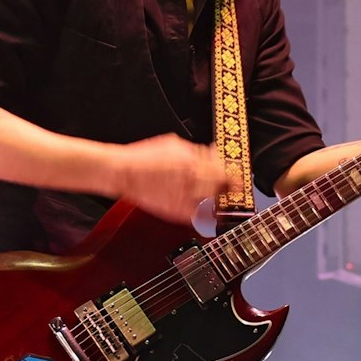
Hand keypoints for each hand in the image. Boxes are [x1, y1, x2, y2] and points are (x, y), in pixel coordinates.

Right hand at [113, 134, 234, 222]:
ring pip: (213, 203)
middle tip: (233, 189)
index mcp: (192, 161)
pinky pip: (198, 217)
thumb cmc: (145, 156)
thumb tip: (212, 154)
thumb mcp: (174, 144)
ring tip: (222, 200)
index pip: (223, 169)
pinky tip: (208, 212)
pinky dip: (206, 215)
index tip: (238, 176)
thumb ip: (196, 150)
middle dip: (229, 187)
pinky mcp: (174, 211)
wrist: (123, 172)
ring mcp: (183, 197)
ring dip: (219, 201)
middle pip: (222, 187)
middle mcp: (190, 179)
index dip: (233, 173)